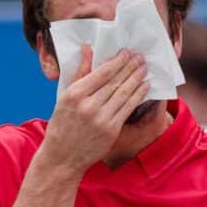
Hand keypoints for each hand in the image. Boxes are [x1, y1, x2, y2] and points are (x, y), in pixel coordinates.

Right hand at [37, 46, 149, 173]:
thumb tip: (88, 49)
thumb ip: (79, 73)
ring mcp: (101, 118)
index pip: (102, 72)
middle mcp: (88, 105)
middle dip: (130, 67)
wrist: (63, 157)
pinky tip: (144, 86)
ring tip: (144, 68)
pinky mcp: (111, 130)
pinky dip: (138, 95)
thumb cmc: (62, 125)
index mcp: (75, 94)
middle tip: (140, 57)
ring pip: (124, 93)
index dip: (117, 61)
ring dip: (137, 78)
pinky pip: (128, 108)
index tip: (126, 52)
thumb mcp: (64, 97)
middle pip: (115, 81)